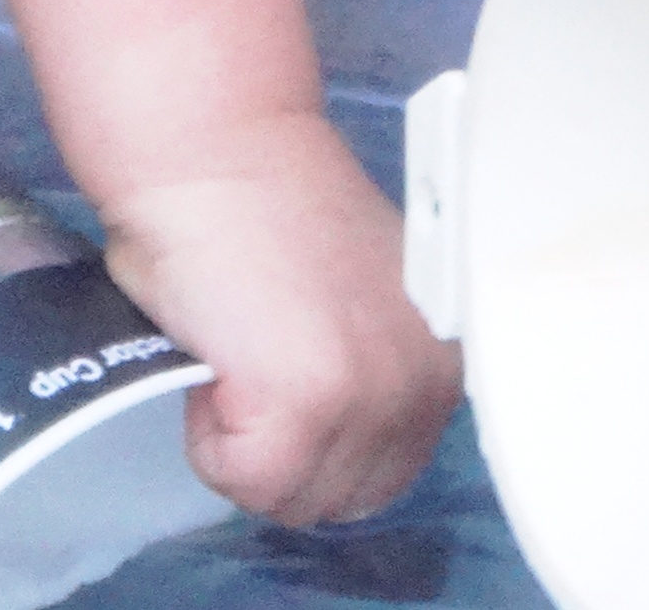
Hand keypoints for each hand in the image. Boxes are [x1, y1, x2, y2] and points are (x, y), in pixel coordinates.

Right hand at [97, 114, 457, 523]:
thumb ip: (364, 368)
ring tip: (227, 357)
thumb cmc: (258, 207)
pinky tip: (211, 361)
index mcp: (442, 362)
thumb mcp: (352, 304)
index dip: (318, 444)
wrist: (214, 149)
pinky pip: (242, 478)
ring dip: (239, 446)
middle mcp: (425, 385)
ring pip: (288, 498)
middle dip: (278, 455)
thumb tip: (326, 434)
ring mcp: (372, 397)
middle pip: (341, 499)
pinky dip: (207, 437)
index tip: (279, 379)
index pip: (384, 473)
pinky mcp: (308, 406)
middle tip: (243, 369)